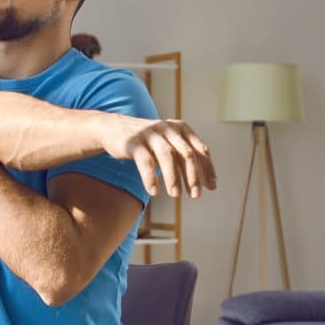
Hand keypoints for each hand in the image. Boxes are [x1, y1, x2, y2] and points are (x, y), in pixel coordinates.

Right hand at [101, 115, 216, 198]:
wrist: (113, 128)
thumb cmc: (146, 142)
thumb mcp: (168, 145)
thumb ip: (184, 158)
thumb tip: (205, 183)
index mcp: (181, 128)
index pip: (200, 150)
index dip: (207, 169)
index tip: (211, 187)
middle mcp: (167, 128)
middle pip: (186, 154)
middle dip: (192, 176)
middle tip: (195, 195)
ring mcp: (150, 134)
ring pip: (167, 156)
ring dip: (173, 178)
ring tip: (175, 195)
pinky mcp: (133, 142)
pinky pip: (145, 161)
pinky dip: (151, 178)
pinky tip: (154, 192)